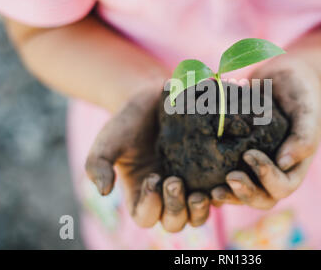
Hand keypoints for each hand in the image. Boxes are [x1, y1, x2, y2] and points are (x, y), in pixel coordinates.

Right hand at [85, 85, 209, 231]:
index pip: (145, 217)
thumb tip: (104, 191)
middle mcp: (166, 195)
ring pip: (198, 215)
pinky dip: (221, 192)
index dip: (149, 206)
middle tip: (175, 181)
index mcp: (141, 194)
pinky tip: (222, 180)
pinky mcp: (208, 171)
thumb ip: (98, 165)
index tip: (152, 179)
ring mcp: (189, 185)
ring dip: (200, 210)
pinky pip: (219, 192)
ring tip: (201, 193)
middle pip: (174, 222)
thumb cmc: (127, 123)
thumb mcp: (107, 142)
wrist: (152, 99)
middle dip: (176, 210)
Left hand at [211, 58, 320, 208]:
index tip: (249, 155)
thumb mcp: (308, 111)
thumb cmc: (301, 93)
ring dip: (229, 194)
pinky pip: (228, 173)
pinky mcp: (238, 156)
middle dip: (245, 193)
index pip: (283, 187)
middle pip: (262, 198)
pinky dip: (216, 178)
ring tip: (211, 190)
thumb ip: (304, 137)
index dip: (267, 178)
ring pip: (243, 192)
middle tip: (228, 179)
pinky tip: (199, 172)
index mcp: (294, 165)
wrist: (283, 76)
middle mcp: (275, 171)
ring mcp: (256, 166)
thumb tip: (284, 163)